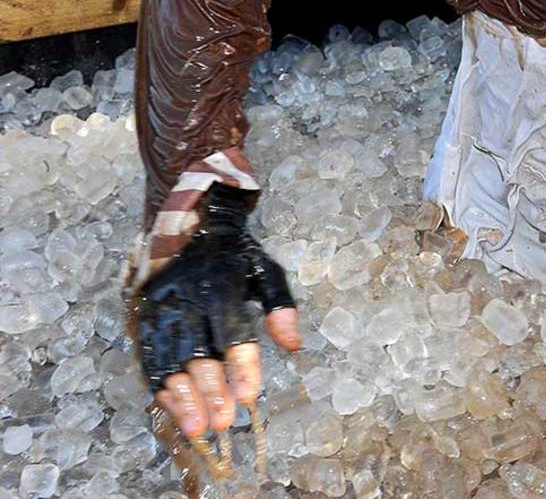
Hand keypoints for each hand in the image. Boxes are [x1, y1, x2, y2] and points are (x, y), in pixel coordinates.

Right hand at [136, 185, 300, 438]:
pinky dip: (161, 386)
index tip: (251, 396)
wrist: (191, 225)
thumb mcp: (266, 270)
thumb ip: (280, 306)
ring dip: (182, 397)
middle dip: (211, 389)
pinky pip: (149, 358)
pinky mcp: (144, 317)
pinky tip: (174, 408)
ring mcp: (161, 308)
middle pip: (196, 350)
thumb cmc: (236, 256)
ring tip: (197, 427)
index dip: (242, 363)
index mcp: (220, 283)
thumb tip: (293, 344)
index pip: (231, 329)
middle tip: (223, 422)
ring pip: (168, 359)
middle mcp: (186, 297)